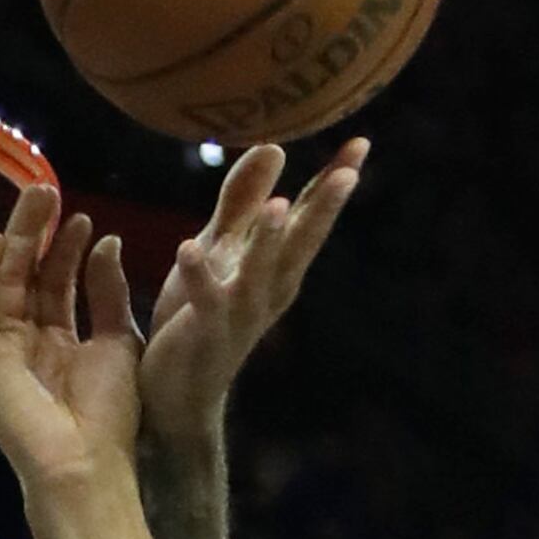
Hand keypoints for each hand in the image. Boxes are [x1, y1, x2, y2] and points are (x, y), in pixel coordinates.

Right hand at [0, 188, 141, 501]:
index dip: (66, 249)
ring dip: (16, 238)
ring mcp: (4, 345)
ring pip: (3, 279)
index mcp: (62, 341)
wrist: (84, 461)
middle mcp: (30, 339)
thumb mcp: (120, 341)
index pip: (57, 282)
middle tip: (47, 192)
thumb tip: (108, 243)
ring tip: (35, 200)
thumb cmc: (110, 414)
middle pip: (27, 273)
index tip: (82, 220)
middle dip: (37, 232)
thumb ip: (110, 294)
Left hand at [135, 136, 365, 448]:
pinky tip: (188, 247)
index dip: (333, 182)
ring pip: (260, 274)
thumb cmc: (199, 318)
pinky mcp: (205, 335)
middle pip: (301, 244)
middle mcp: (268, 291)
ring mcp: (240, 315)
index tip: (361, 141)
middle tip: (350, 171)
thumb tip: (274, 147)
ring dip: (270, 242)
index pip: (309, 218)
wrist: (177, 397)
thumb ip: (242, 202)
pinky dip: (197, 277)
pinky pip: (204, 302)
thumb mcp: (222, 250)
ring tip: (280, 206)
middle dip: (324, 209)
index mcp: (276, 269)